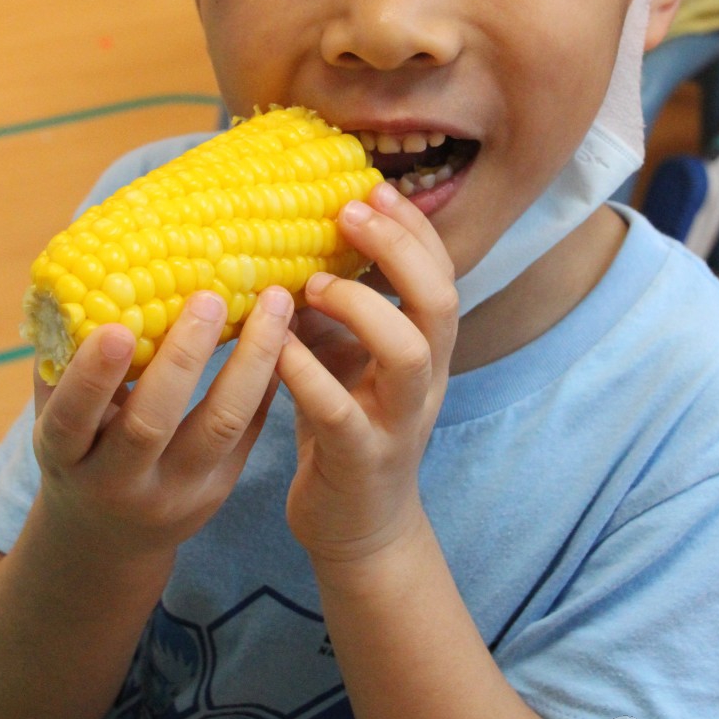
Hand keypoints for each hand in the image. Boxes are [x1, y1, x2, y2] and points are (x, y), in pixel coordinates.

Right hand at [32, 286, 289, 561]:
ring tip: (273, 302)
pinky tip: (286, 330)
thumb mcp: (58, 413)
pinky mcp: (218, 489)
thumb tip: (76, 277)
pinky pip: (248, 429)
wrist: (107, 537)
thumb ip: (64, 359)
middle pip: (153, 425)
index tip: (117, 329)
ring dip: (251, 359)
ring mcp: (175, 492)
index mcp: (66, 456)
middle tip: (209, 296)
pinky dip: (267, 377)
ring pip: (221, 426)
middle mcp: (119, 482)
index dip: (93, 377)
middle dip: (183, 358)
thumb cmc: (79, 447)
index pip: (73, 419)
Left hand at [277, 181, 458, 569]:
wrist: (360, 529)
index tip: (375, 189)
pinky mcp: (361, 459)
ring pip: (407, 352)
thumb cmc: (346, 426)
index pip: (440, 272)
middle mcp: (423, 379)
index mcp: (424, 347)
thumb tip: (290, 237)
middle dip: (399, 249)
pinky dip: (309, 374)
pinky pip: (341, 411)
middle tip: (349, 213)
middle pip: (439, 301)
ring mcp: (398, 421)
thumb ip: (332, 307)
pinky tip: (278, 348)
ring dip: (361, 306)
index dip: (414, 228)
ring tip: (311, 284)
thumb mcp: (345, 357)